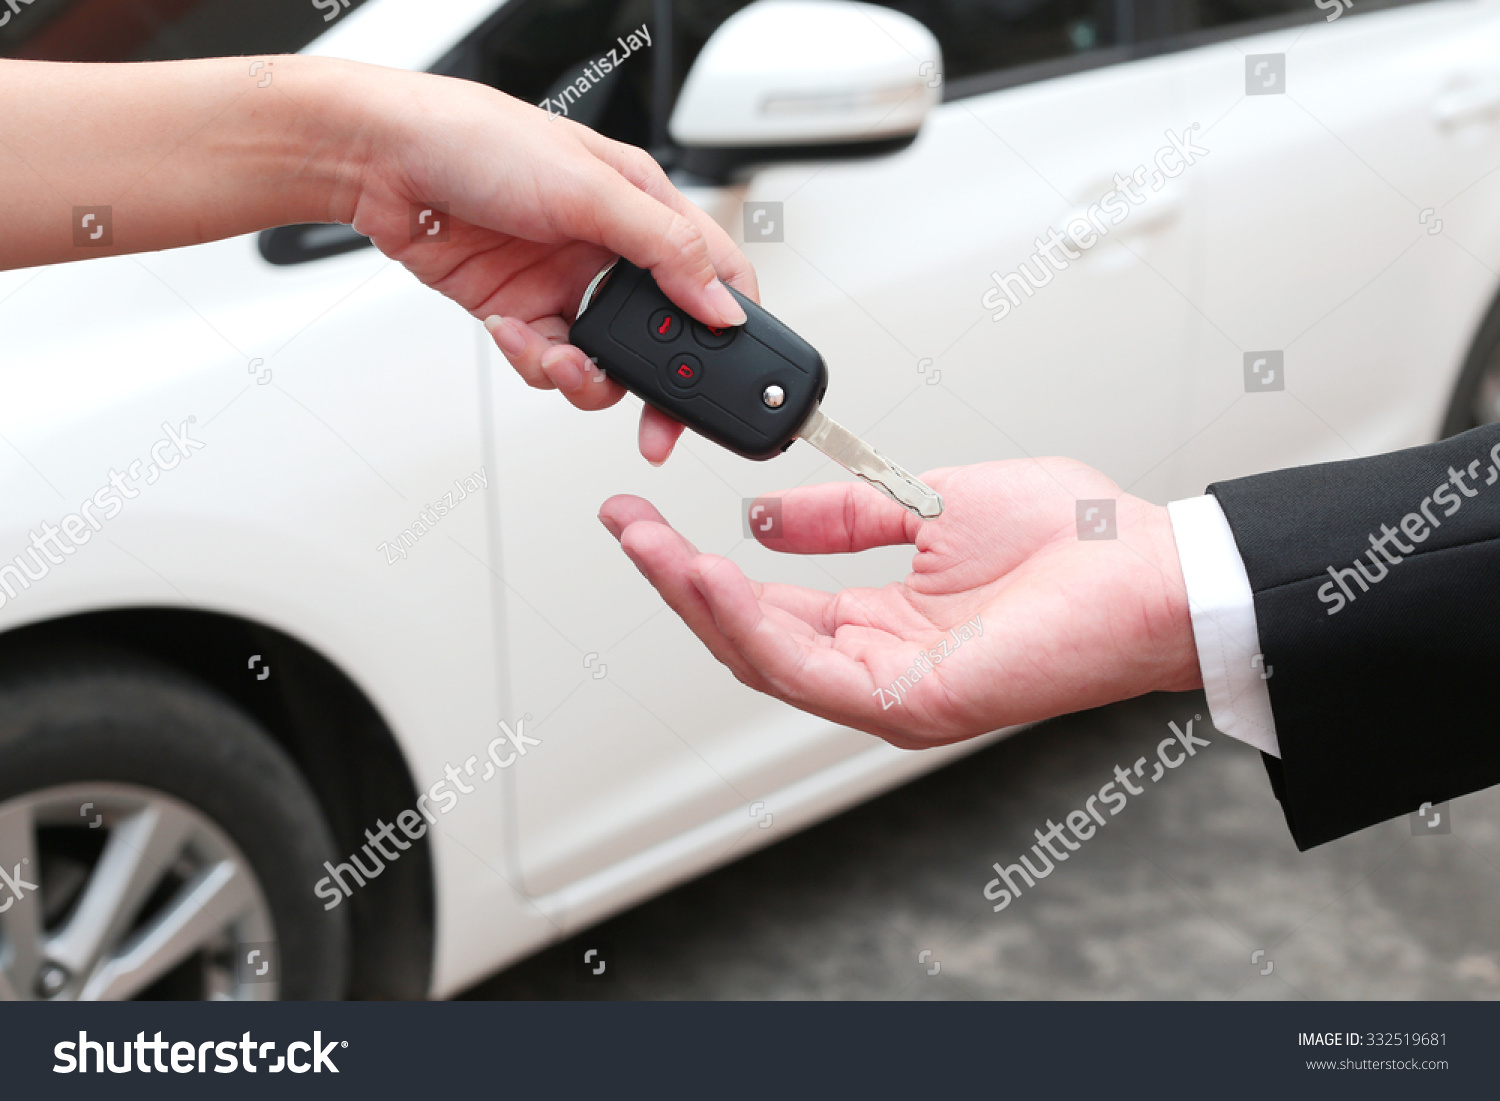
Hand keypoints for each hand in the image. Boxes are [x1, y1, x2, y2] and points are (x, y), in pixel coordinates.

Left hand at [341, 65, 756, 462]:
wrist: (384, 160)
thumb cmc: (479, 139)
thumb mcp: (591, 189)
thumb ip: (665, 250)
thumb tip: (720, 306)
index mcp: (645, 208)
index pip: (715, 275)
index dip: (728, 328)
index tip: (725, 376)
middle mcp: (611, 251)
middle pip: (663, 337)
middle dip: (658, 384)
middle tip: (655, 421)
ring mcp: (566, 286)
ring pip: (606, 364)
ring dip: (587, 378)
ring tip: (562, 360)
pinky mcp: (522, 312)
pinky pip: (549, 363)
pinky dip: (534, 361)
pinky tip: (511, 330)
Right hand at [599, 459, 1200, 747]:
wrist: (1152, 570)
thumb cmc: (1076, 543)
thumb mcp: (926, 502)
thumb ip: (842, 518)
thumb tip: (762, 517)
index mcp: (883, 623)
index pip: (768, 603)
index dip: (700, 564)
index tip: (644, 517)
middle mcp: (879, 665)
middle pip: (749, 637)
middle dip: (677, 581)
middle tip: (625, 527)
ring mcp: (893, 693)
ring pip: (764, 658)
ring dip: (699, 601)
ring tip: (651, 547)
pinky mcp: (913, 704)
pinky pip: (809, 669)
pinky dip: (752, 622)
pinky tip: (714, 576)